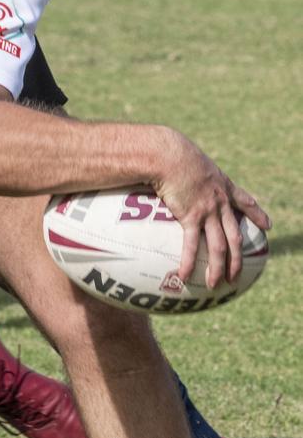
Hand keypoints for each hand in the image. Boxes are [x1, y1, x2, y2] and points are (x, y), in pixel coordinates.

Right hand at [151, 130, 270, 288]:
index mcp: (222, 186)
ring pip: (219, 247)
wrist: (169, 155)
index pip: (245, 202)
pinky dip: (190, 262)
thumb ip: (189, 168)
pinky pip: (192, 245)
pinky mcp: (191, 217)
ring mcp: (208, 211)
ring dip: (219, 268)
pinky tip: (185, 276)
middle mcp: (219, 202)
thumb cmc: (173, 152)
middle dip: (238, 259)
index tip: (268, 226)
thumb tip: (175, 166)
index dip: (257, 214)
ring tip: (216, 284)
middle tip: (237, 275)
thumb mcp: (190, 158)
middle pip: (235, 237)